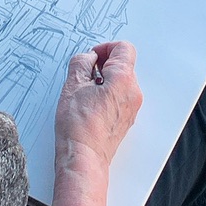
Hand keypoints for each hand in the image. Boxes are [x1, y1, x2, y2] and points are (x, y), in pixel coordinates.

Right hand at [53, 40, 142, 169]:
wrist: (84, 158)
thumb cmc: (79, 126)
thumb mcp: (73, 85)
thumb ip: (81, 62)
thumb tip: (88, 58)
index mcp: (123, 79)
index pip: (124, 48)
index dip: (105, 48)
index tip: (92, 57)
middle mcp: (133, 92)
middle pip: (124, 64)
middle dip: (104, 64)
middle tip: (85, 74)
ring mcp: (132, 108)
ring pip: (122, 81)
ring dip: (105, 80)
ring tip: (85, 92)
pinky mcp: (126, 119)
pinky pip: (121, 97)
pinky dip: (108, 94)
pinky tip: (91, 105)